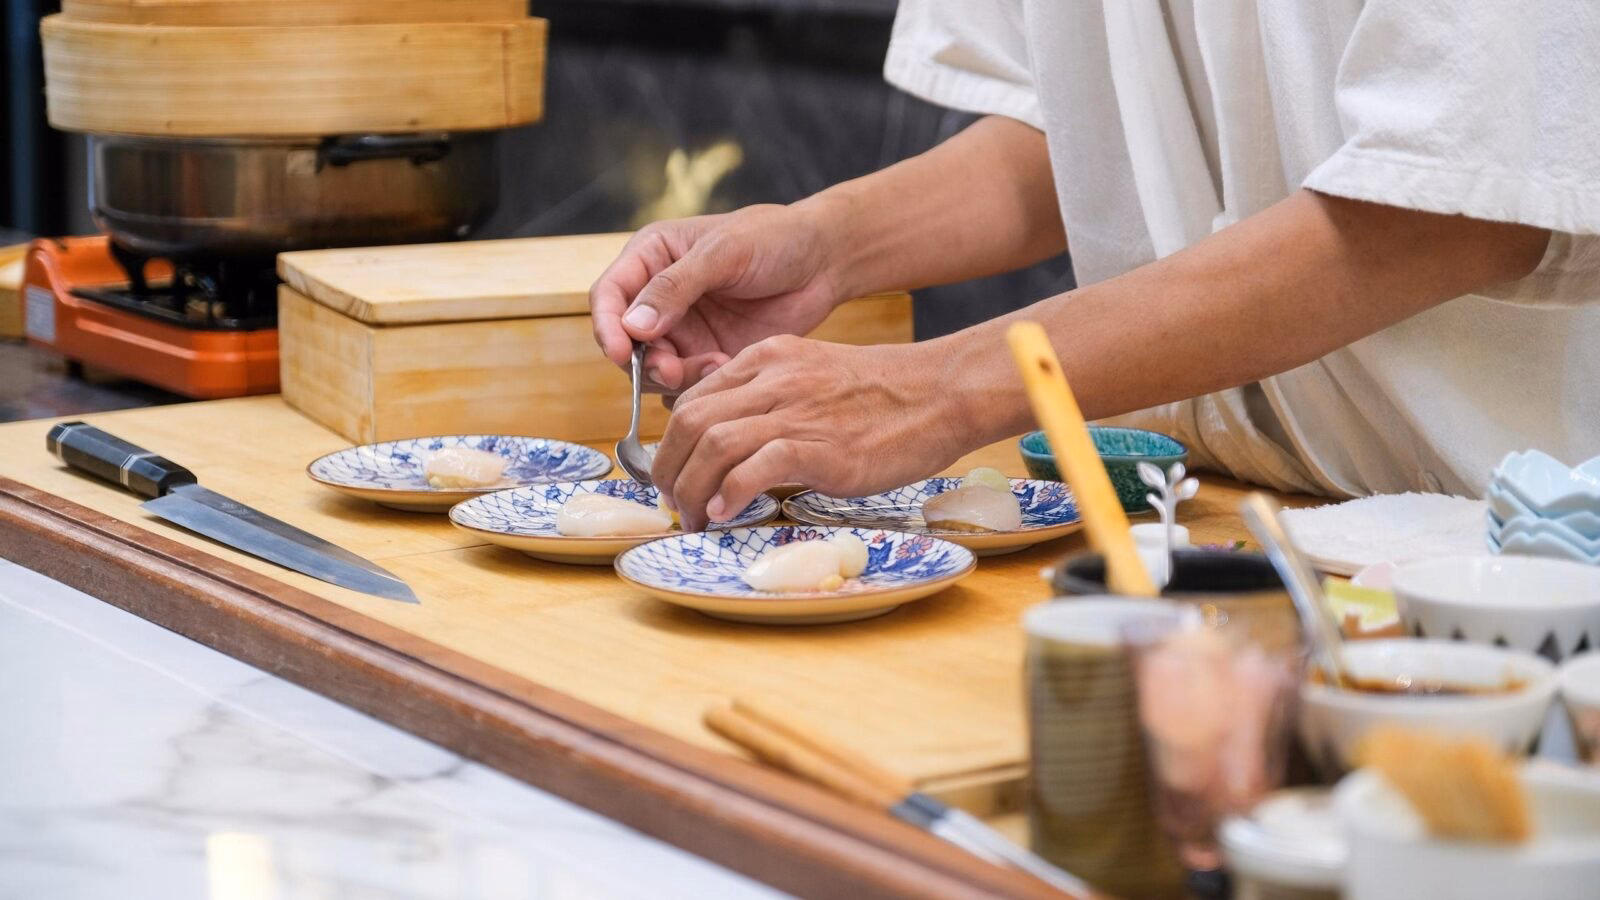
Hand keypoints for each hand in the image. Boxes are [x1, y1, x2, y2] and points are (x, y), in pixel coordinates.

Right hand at [589, 204, 844, 394]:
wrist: (823, 262)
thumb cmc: (774, 239)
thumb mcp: (723, 252)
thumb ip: (676, 287)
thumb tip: (632, 325)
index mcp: (651, 259)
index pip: (608, 296)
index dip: (607, 326)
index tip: (621, 352)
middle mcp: (659, 299)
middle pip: (626, 343)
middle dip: (645, 362)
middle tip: (673, 371)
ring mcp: (684, 332)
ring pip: (655, 370)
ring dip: (676, 377)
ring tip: (716, 365)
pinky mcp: (709, 357)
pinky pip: (688, 386)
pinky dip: (701, 388)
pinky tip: (731, 369)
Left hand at [652, 335, 972, 530]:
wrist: (941, 393)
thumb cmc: (884, 395)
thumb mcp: (814, 377)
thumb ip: (772, 399)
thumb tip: (734, 446)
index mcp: (768, 359)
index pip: (693, 398)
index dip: (671, 443)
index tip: (674, 475)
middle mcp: (773, 379)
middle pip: (690, 421)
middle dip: (668, 469)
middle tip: (673, 502)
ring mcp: (797, 411)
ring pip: (712, 444)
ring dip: (692, 488)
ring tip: (695, 516)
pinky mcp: (822, 446)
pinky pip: (755, 467)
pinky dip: (730, 494)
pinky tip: (727, 514)